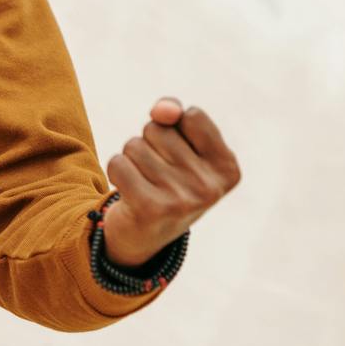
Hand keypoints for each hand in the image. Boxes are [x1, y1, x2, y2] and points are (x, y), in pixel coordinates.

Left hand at [102, 97, 241, 266]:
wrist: (144, 235)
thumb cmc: (167, 180)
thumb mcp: (180, 146)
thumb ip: (174, 115)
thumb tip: (161, 110)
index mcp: (227, 168)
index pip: (192, 115)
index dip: (175, 128)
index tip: (179, 157)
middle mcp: (209, 187)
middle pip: (159, 129)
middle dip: (149, 144)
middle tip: (157, 174)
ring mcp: (181, 199)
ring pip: (135, 145)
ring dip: (132, 159)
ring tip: (144, 182)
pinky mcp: (149, 208)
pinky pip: (118, 163)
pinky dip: (117, 171)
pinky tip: (128, 190)